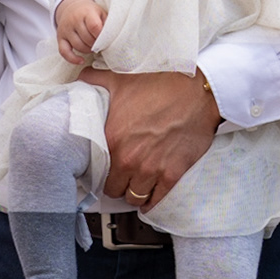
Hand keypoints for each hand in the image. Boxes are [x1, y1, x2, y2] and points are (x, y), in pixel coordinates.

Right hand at [54, 0, 105, 62]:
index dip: (101, 36)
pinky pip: (64, 51)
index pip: (94, 27)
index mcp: (86, 12)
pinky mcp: (60, 37)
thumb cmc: (90, 12)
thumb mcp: (101, 13)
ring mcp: (66, 29)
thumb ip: (107, 24)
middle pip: (86, 38)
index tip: (106, 40)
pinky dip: (72, 59)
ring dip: (88, 50)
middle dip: (96, 45)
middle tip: (101, 45)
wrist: (72, 7)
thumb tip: (113, 39)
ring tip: (94, 48)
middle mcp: (74, 20)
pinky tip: (81, 61)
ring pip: (77, 46)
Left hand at [89, 68, 219, 208]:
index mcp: (113, 139)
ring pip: (135, 197)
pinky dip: (152, 200)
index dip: (99, 172)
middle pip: (115, 189)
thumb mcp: (121, 80)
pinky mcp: (173, 173)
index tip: (103, 170)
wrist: (197, 92)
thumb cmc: (161, 85)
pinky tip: (150, 196)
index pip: (97, 172)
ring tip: (135, 185)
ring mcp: (152, 169)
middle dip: (117, 184)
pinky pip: (157, 199)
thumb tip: (82, 78)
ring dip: (134, 192)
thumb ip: (96, 80)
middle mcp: (130, 159)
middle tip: (121, 178)